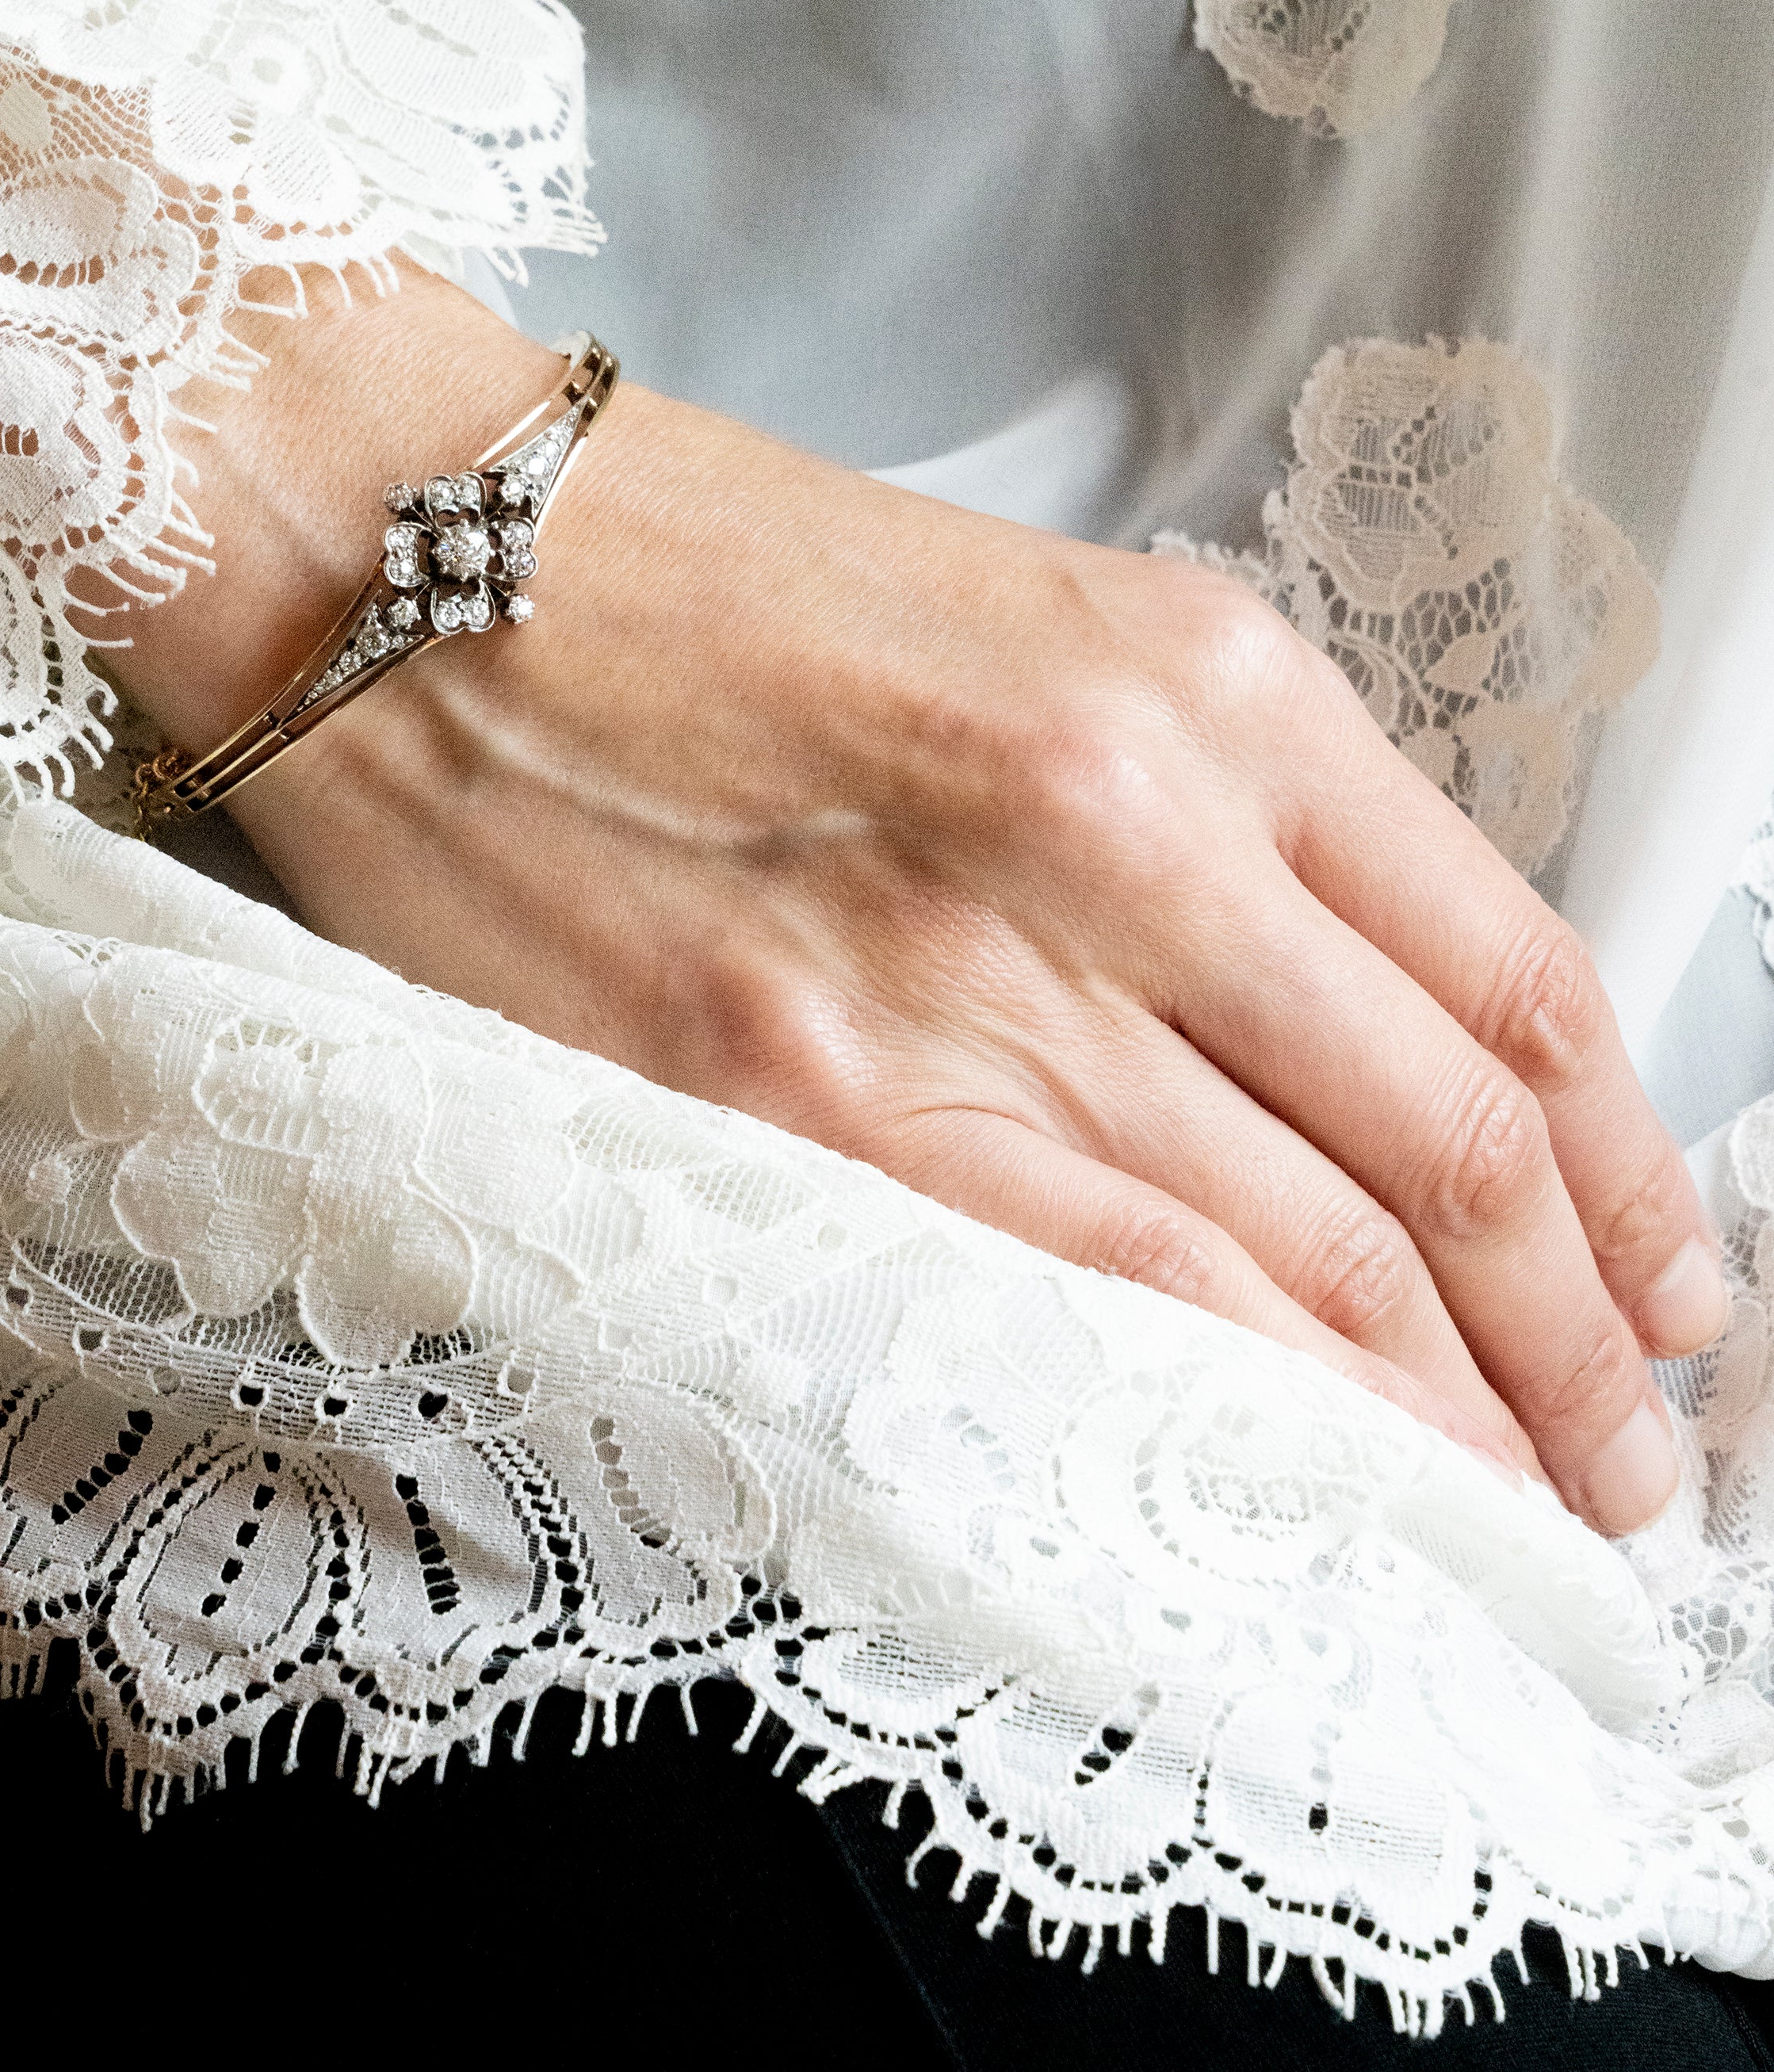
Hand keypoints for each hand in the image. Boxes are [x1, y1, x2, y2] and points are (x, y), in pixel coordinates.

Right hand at [110, 268, 1724, 1534]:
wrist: (421, 559)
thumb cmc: (716, 586)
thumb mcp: (1033, 627)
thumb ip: (1216, 813)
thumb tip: (1373, 1035)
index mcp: (1198, 685)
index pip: (1507, 974)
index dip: (1622, 1168)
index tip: (1665, 1282)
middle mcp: (1119, 830)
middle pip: (1440, 1146)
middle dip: (1578, 1341)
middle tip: (1633, 1458)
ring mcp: (955, 983)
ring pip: (1300, 1259)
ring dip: (1456, 1412)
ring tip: (1535, 1512)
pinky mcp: (792, 1107)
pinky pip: (1095, 1303)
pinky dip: (1252, 1418)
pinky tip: (1335, 1491)